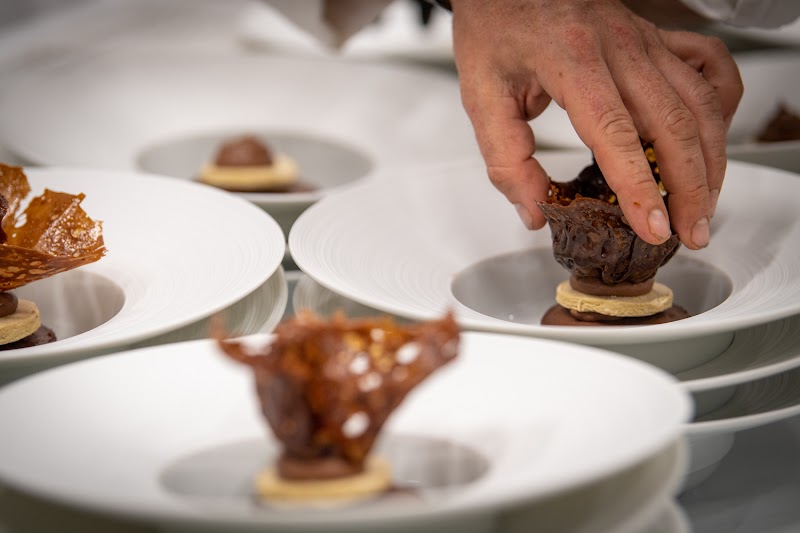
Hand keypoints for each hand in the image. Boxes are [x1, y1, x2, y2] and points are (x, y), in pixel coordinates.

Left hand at [450, 0, 742, 248]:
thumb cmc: (494, 27)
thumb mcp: (481, 95)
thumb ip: (505, 160)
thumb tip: (535, 210)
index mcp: (570, 58)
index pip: (615, 133)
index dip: (640, 187)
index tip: (653, 227)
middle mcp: (618, 44)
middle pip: (674, 123)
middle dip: (690, 187)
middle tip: (690, 232)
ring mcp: (644, 39)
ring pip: (701, 102)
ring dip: (711, 159)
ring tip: (704, 205)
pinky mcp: (656, 38)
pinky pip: (709, 69)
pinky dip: (720, 108)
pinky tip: (709, 142)